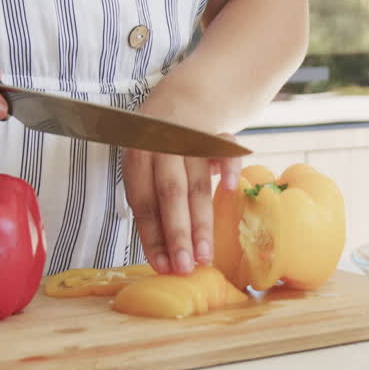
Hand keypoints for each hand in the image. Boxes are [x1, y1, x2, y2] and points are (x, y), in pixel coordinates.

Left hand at [123, 137, 240, 274]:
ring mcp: (193, 139)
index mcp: (138, 156)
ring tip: (206, 255)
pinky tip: (231, 189)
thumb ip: (154, 203)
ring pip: (198, 184)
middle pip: (171, 194)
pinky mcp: (219, 135)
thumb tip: (164, 257)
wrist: (184, 102)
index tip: (162, 266)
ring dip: (202, 222)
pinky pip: (227, 151)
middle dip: (178, 234)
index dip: (153, 236)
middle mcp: (163, 146)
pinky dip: (230, 168)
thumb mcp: (146, 167)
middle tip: (185, 267)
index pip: (144, 202)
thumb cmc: (161, 147)